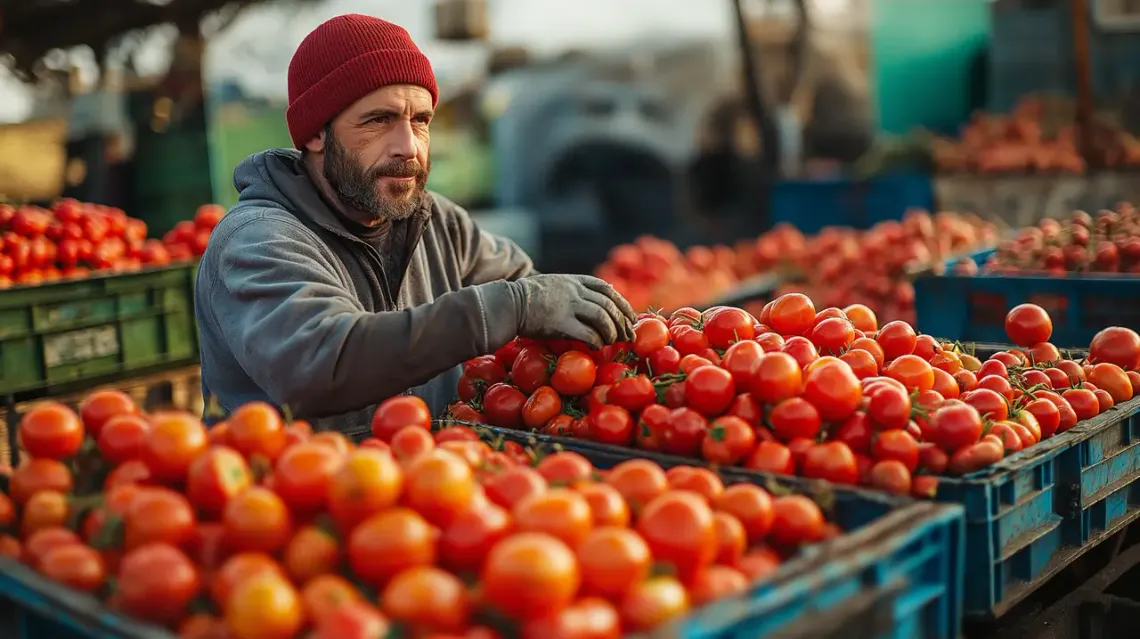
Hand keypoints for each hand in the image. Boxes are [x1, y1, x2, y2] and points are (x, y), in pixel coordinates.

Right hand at [514, 274, 636, 348]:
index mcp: (574, 280)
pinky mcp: (560, 323)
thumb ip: (571, 290)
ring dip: (611, 332)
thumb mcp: (553, 284)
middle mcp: (575, 291)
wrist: (508, 304)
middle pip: (609, 304)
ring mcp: (568, 306)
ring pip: (602, 318)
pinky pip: (587, 333)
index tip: (629, 316)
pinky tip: (599, 347)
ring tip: (614, 342)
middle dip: (622, 321)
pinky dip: (597, 341)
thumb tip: (590, 302)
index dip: (621, 303)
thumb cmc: (526, 297)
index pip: (607, 289)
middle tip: (629, 335)